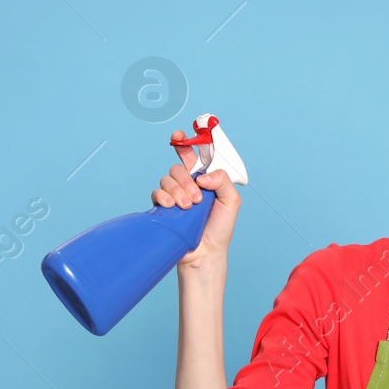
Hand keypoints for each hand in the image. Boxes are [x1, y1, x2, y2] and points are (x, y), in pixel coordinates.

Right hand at [152, 130, 241, 268]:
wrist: (205, 253)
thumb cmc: (219, 227)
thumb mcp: (231, 201)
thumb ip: (223, 181)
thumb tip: (204, 176)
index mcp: (205, 178)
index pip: (194, 154)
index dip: (187, 141)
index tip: (181, 136)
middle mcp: (188, 183)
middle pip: (179, 166)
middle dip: (186, 179)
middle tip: (198, 198)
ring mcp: (175, 194)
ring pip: (168, 178)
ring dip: (179, 191)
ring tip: (189, 207)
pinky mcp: (163, 206)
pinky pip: (157, 192)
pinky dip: (165, 197)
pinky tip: (172, 207)